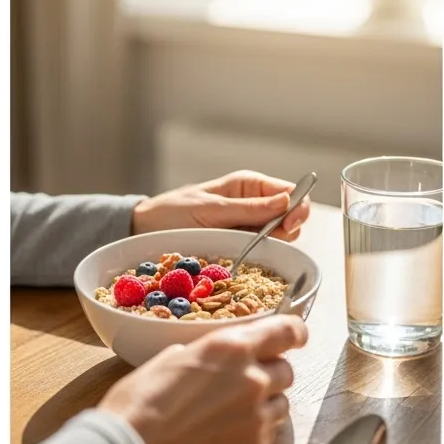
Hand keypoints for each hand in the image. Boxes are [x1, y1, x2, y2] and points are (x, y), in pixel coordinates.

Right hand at [98, 315, 307, 443]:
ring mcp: (257, 417)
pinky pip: (270, 434)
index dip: (295, 333)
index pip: (287, 331)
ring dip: (265, 405)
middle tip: (243, 384)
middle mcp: (253, 379)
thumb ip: (204, 354)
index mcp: (231, 348)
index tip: (297, 337)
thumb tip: (213, 357)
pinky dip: (255, 432)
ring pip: (281, 404)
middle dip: (270, 373)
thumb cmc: (136, 406)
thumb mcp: (167, 360)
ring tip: (229, 415)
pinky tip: (225, 437)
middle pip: (286, 370)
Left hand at [131, 171, 311, 239]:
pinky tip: (244, 257)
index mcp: (250, 186)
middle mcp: (255, 204)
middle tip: (263, 239)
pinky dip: (259, 256)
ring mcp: (250, 226)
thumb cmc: (173, 212)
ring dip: (271, 245)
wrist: (145, 232)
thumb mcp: (211, 209)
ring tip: (244, 247)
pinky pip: (263, 251)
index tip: (290, 226)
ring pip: (281, 237)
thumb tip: (287, 201)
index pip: (292, 192)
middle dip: (285, 230)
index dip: (298, 208)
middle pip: (292, 217)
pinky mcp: (242, 245)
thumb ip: (249, 208)